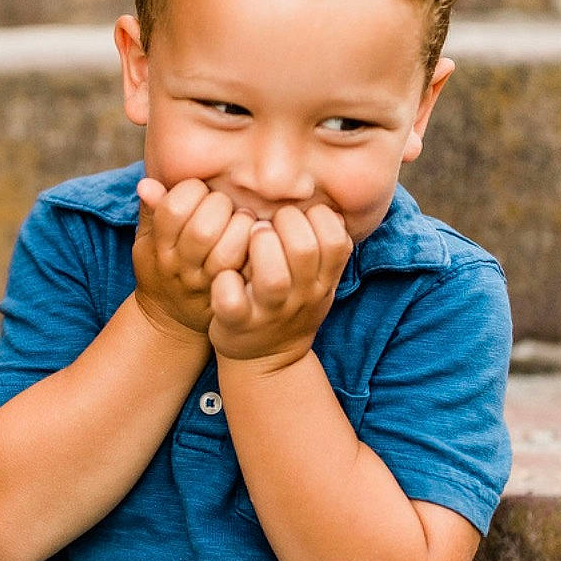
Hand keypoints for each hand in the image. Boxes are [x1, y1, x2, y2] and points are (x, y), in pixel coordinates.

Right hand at [133, 177, 256, 336]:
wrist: (170, 319)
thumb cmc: (162, 267)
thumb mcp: (147, 241)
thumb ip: (151, 211)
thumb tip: (146, 183)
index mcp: (158, 246)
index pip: (173, 209)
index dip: (191, 190)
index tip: (199, 190)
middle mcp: (180, 267)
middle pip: (202, 230)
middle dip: (220, 206)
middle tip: (226, 205)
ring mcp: (206, 284)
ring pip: (227, 252)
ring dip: (241, 227)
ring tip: (243, 220)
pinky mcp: (230, 295)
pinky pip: (246, 270)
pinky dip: (255, 248)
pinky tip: (255, 238)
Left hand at [209, 203, 351, 366]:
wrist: (268, 361)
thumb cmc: (290, 303)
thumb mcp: (317, 278)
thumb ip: (322, 244)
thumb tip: (324, 199)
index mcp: (323, 279)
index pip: (336, 237)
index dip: (315, 217)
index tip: (297, 219)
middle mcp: (302, 296)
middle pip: (304, 248)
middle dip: (283, 225)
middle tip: (267, 227)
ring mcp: (270, 311)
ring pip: (273, 276)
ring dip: (258, 248)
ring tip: (249, 241)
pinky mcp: (238, 324)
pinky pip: (232, 302)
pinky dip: (225, 283)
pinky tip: (224, 275)